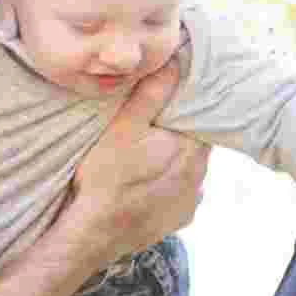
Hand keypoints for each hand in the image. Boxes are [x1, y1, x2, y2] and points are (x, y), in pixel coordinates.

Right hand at [65, 59, 207, 270]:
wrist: (94, 233)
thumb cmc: (106, 178)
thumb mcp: (123, 127)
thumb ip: (151, 93)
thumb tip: (174, 61)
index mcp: (191, 149)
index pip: (201, 120)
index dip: (185, 111)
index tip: (166, 110)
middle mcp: (200, 176)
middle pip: (196, 145)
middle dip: (179, 138)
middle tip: (152, 133)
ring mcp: (191, 201)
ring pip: (190, 171)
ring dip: (175, 164)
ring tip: (148, 162)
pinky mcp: (180, 220)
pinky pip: (182, 196)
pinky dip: (170, 188)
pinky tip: (148, 187)